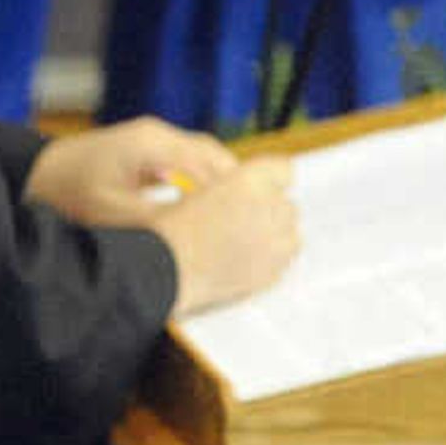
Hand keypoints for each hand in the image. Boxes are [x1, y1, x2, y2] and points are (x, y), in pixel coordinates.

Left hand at [26, 118, 237, 229]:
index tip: (251, 221)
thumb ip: (155, 222)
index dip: (235, 194)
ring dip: (221, 192)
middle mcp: (156, 136)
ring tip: (237, 224)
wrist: (31, 177)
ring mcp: (152, 143)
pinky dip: (202, 190)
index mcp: (151, 143)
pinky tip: (209, 217)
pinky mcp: (147, 156)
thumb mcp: (109, 214)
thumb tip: (194, 237)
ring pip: (205, 163)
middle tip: (254, 224)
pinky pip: (188, 169)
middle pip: (215, 159)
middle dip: (236, 192)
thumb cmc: (62, 193)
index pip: (211, 164)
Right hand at [152, 160, 301, 317]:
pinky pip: (279, 262)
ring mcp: (277, 244)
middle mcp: (272, 209)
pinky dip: (263, 263)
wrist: (157, 274)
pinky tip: (234, 265)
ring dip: (268, 236)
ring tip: (233, 245)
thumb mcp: (189, 190)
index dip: (265, 180)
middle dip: (264, 211)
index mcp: (251, 180)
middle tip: (230, 222)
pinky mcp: (273, 273)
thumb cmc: (164, 232)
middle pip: (285, 204)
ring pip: (288, 234)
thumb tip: (240, 183)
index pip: (283, 170)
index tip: (248, 191)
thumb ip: (225, 182)